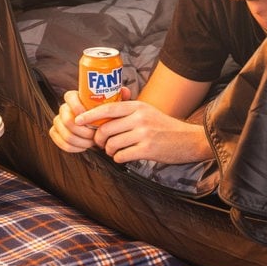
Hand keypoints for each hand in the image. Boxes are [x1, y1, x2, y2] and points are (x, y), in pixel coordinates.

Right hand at [48, 86, 130, 152]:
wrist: (99, 128)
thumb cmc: (106, 114)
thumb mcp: (114, 105)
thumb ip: (119, 97)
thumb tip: (125, 91)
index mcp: (75, 97)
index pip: (69, 97)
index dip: (77, 107)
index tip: (89, 115)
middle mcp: (64, 108)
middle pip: (67, 119)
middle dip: (83, 130)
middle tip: (95, 134)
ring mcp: (59, 121)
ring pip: (66, 133)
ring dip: (81, 140)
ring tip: (92, 142)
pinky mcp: (56, 133)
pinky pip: (61, 142)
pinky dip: (74, 147)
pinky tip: (84, 147)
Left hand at [76, 96, 213, 164]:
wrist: (188, 140)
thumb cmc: (165, 127)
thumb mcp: (148, 112)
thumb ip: (128, 111)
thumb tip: (102, 115)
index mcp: (138, 106)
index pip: (108, 108)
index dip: (90, 115)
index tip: (78, 120)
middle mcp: (139, 118)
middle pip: (106, 129)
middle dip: (99, 139)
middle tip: (101, 144)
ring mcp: (143, 134)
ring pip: (111, 144)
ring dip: (109, 151)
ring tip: (115, 151)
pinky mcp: (147, 149)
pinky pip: (120, 156)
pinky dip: (118, 158)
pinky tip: (125, 156)